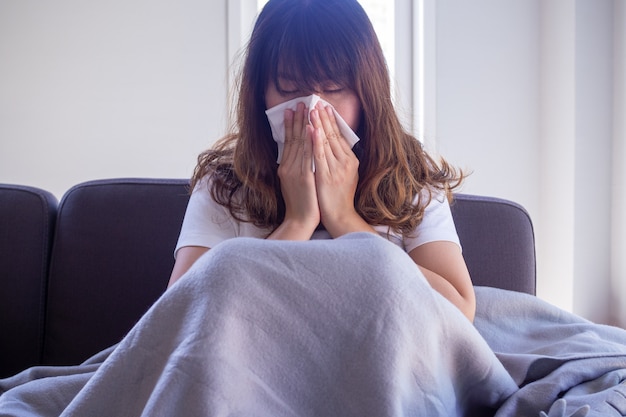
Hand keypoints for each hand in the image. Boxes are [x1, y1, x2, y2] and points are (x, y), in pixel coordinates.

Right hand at [272, 102, 319, 238]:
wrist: (300, 221)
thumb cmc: (302, 204)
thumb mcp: (295, 182)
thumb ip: (296, 167)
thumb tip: (298, 154)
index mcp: (285, 168)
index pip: (289, 142)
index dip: (291, 125)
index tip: (293, 109)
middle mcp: (288, 167)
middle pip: (292, 139)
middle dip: (296, 119)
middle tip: (299, 102)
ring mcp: (295, 172)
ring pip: (299, 144)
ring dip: (302, 124)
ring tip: (305, 109)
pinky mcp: (304, 178)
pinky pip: (307, 156)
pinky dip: (309, 141)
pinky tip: (311, 129)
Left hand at [309, 102, 371, 236]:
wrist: (339, 217)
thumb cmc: (339, 198)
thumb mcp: (345, 176)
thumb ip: (341, 161)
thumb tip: (335, 146)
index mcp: (350, 161)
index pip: (339, 136)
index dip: (331, 121)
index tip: (325, 107)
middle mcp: (345, 162)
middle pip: (333, 135)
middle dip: (324, 117)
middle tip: (317, 100)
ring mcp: (336, 169)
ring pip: (326, 141)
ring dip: (318, 123)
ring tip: (311, 108)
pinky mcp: (326, 176)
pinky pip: (319, 155)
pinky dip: (315, 140)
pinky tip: (310, 129)